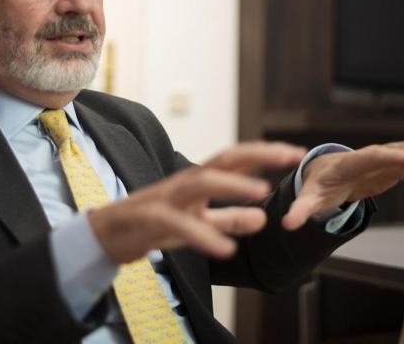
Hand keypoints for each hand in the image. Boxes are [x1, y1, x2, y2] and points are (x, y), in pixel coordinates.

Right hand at [87, 142, 305, 263]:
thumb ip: (227, 220)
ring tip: (263, 194)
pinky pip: (179, 224)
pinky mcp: (150, 218)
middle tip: (289, 156)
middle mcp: (184, 182)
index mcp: (197, 180)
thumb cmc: (152, 225)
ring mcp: (166, 197)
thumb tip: (261, 218)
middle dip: (258, 155)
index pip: (235, 160)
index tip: (297, 153)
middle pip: (223, 159)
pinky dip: (203, 235)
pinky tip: (226, 250)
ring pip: (201, 182)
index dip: (265, 155)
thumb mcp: (197, 223)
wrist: (106, 235)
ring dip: (232, 186)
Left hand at [282, 129, 403, 229]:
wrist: (324, 172)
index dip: (393, 157)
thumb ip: (299, 210)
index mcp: (352, 162)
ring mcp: (388, 162)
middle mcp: (373, 157)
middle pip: (401, 148)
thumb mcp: (307, 199)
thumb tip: (286, 224)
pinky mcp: (397, 170)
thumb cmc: (317, 184)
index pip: (373, 157)